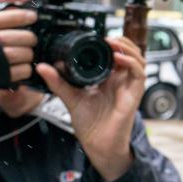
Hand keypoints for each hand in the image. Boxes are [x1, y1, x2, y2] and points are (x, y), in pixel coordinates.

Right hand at [0, 8, 42, 115]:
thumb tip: (20, 10)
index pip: (3, 18)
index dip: (20, 16)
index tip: (32, 16)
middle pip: (16, 37)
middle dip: (29, 38)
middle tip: (31, 39)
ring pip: (21, 54)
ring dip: (28, 53)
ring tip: (26, 53)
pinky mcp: (0, 77)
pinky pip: (22, 70)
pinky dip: (26, 68)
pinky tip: (22, 66)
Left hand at [38, 35, 145, 181]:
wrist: (97, 143)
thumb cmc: (89, 124)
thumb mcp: (70, 97)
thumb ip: (58, 82)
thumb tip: (42, 67)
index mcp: (108, 79)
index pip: (115, 54)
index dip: (110, 43)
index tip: (96, 38)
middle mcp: (121, 80)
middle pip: (130, 53)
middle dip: (121, 41)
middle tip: (106, 38)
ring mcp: (129, 86)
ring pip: (138, 59)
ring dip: (128, 48)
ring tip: (113, 42)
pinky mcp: (134, 94)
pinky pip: (139, 73)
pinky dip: (131, 62)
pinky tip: (118, 57)